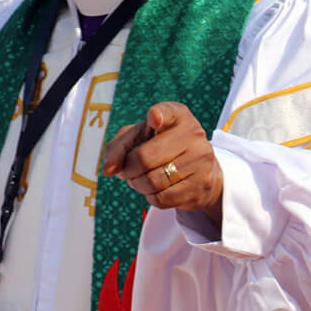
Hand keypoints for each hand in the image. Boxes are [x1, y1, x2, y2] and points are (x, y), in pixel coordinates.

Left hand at [102, 102, 222, 227]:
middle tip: (128, 170)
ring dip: (137, 184)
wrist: (199, 171)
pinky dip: (151, 196)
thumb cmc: (160, 148)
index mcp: (178, 116)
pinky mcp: (201, 186)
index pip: (168, 112)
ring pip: (152, 182)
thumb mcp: (137, 138)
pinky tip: (156, 189)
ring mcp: (200, 161)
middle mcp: (193, 135)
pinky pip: (162, 198)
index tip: (153, 118)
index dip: (158, 115)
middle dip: (128, 169)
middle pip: (144, 158)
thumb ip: (117, 147)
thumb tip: (109, 169)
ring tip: (141, 179)